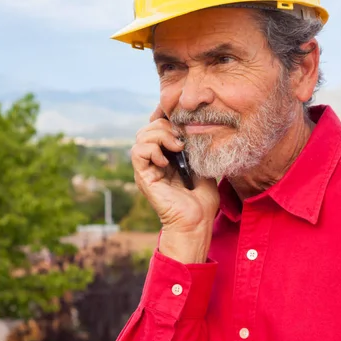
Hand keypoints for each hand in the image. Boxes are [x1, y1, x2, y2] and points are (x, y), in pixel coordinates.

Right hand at [131, 105, 219, 259]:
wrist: (197, 221)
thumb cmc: (202, 198)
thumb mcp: (202, 164)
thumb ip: (195, 146)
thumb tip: (194, 127)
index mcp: (166, 155)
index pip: (158, 126)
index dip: (168, 119)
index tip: (185, 124)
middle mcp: (154, 160)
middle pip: (148, 127)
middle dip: (166, 125)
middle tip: (182, 139)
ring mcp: (147, 168)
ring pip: (141, 136)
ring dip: (160, 135)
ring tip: (177, 147)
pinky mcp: (143, 176)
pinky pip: (138, 152)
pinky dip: (152, 149)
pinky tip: (166, 161)